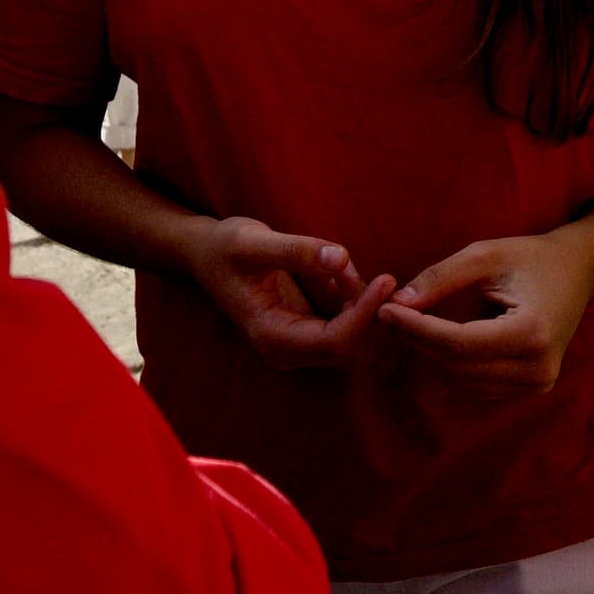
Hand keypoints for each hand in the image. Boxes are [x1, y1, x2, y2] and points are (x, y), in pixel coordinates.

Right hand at [190, 215, 394, 369]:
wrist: (206, 254)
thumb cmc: (225, 247)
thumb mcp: (253, 241)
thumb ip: (296, 251)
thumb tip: (340, 258)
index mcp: (271, 336)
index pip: (336, 342)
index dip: (366, 314)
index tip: (386, 280)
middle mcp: (287, 351)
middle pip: (352, 350)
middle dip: (370, 313)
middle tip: (370, 270)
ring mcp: (299, 346)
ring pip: (355, 343)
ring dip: (364, 307)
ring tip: (344, 267)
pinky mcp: (309, 333)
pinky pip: (348, 329)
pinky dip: (357, 304)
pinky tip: (342, 273)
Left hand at [379, 219, 593, 389]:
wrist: (576, 273)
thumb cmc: (530, 258)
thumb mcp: (485, 255)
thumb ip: (441, 278)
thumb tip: (398, 302)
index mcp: (533, 332)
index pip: (458, 343)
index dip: (416, 329)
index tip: (385, 310)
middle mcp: (539, 368)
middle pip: (457, 365)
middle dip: (418, 340)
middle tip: (390, 312)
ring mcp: (538, 384)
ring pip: (462, 380)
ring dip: (432, 354)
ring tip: (414, 322)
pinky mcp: (532, 389)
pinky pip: (476, 386)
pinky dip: (452, 365)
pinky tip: (441, 338)